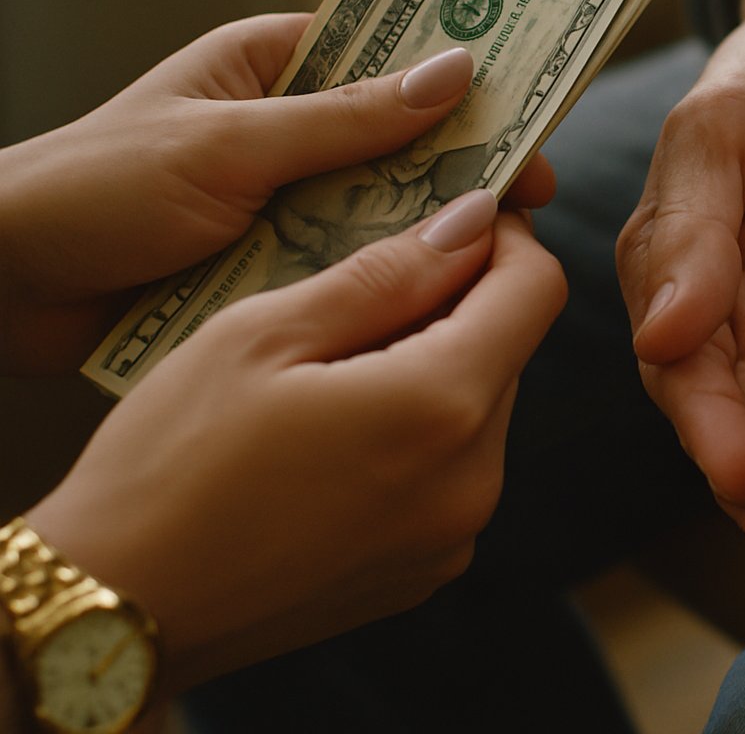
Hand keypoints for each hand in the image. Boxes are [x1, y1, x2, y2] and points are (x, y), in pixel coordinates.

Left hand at [0, 14, 555, 372]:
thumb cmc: (93, 187)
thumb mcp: (228, 145)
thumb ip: (345, 121)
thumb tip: (456, 74)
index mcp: (272, 67)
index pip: (390, 60)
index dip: (465, 89)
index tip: (531, 122)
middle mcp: (283, 130)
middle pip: (396, 143)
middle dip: (456, 172)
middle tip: (529, 209)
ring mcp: (276, 202)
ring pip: (374, 213)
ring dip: (417, 236)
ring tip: (491, 263)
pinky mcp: (264, 268)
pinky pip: (339, 270)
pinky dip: (374, 285)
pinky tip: (429, 308)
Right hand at [26, 190, 566, 691]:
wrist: (118, 612)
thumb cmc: (169, 463)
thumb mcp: (263, 334)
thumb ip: (387, 272)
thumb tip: (471, 221)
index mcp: (441, 408)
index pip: (537, 289)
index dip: (504, 239)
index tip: (452, 220)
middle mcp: (473, 480)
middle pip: (509, 350)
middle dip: (458, 304)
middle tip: (366, 288)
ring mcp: (453, 537)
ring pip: (480, 411)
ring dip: (434, 369)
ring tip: (333, 367)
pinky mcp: (425, 572)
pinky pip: (451, 473)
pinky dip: (415, 435)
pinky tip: (333, 435)